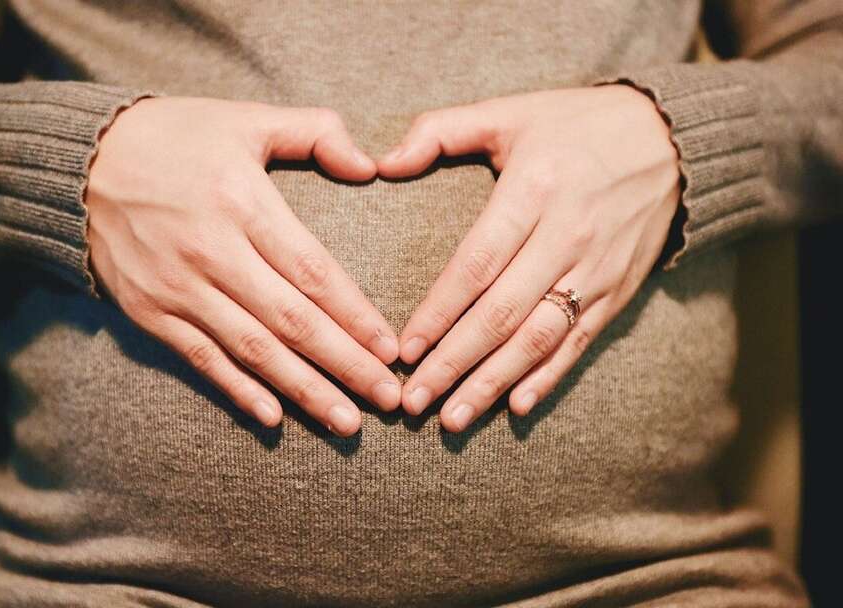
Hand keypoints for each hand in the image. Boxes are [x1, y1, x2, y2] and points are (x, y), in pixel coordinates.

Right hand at [86, 97, 400, 436]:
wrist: (81, 160)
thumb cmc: (176, 136)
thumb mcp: (246, 118)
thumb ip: (315, 132)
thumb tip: (370, 166)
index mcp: (243, 202)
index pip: (313, 272)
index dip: (356, 316)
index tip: (391, 350)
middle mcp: (212, 252)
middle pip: (292, 321)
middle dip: (346, 365)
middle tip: (389, 400)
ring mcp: (177, 288)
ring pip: (253, 350)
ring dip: (304, 390)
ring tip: (347, 422)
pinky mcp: (149, 312)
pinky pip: (201, 359)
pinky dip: (238, 390)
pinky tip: (274, 418)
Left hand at [378, 85, 680, 431]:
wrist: (672, 139)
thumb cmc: (576, 125)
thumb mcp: (509, 112)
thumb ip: (440, 132)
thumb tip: (381, 163)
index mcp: (534, 190)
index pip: (476, 264)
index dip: (438, 312)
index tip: (403, 350)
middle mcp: (567, 235)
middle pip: (502, 313)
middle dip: (454, 363)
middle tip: (414, 401)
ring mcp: (597, 268)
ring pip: (539, 338)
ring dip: (493, 383)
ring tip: (453, 419)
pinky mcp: (619, 290)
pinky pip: (580, 342)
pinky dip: (549, 377)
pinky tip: (516, 406)